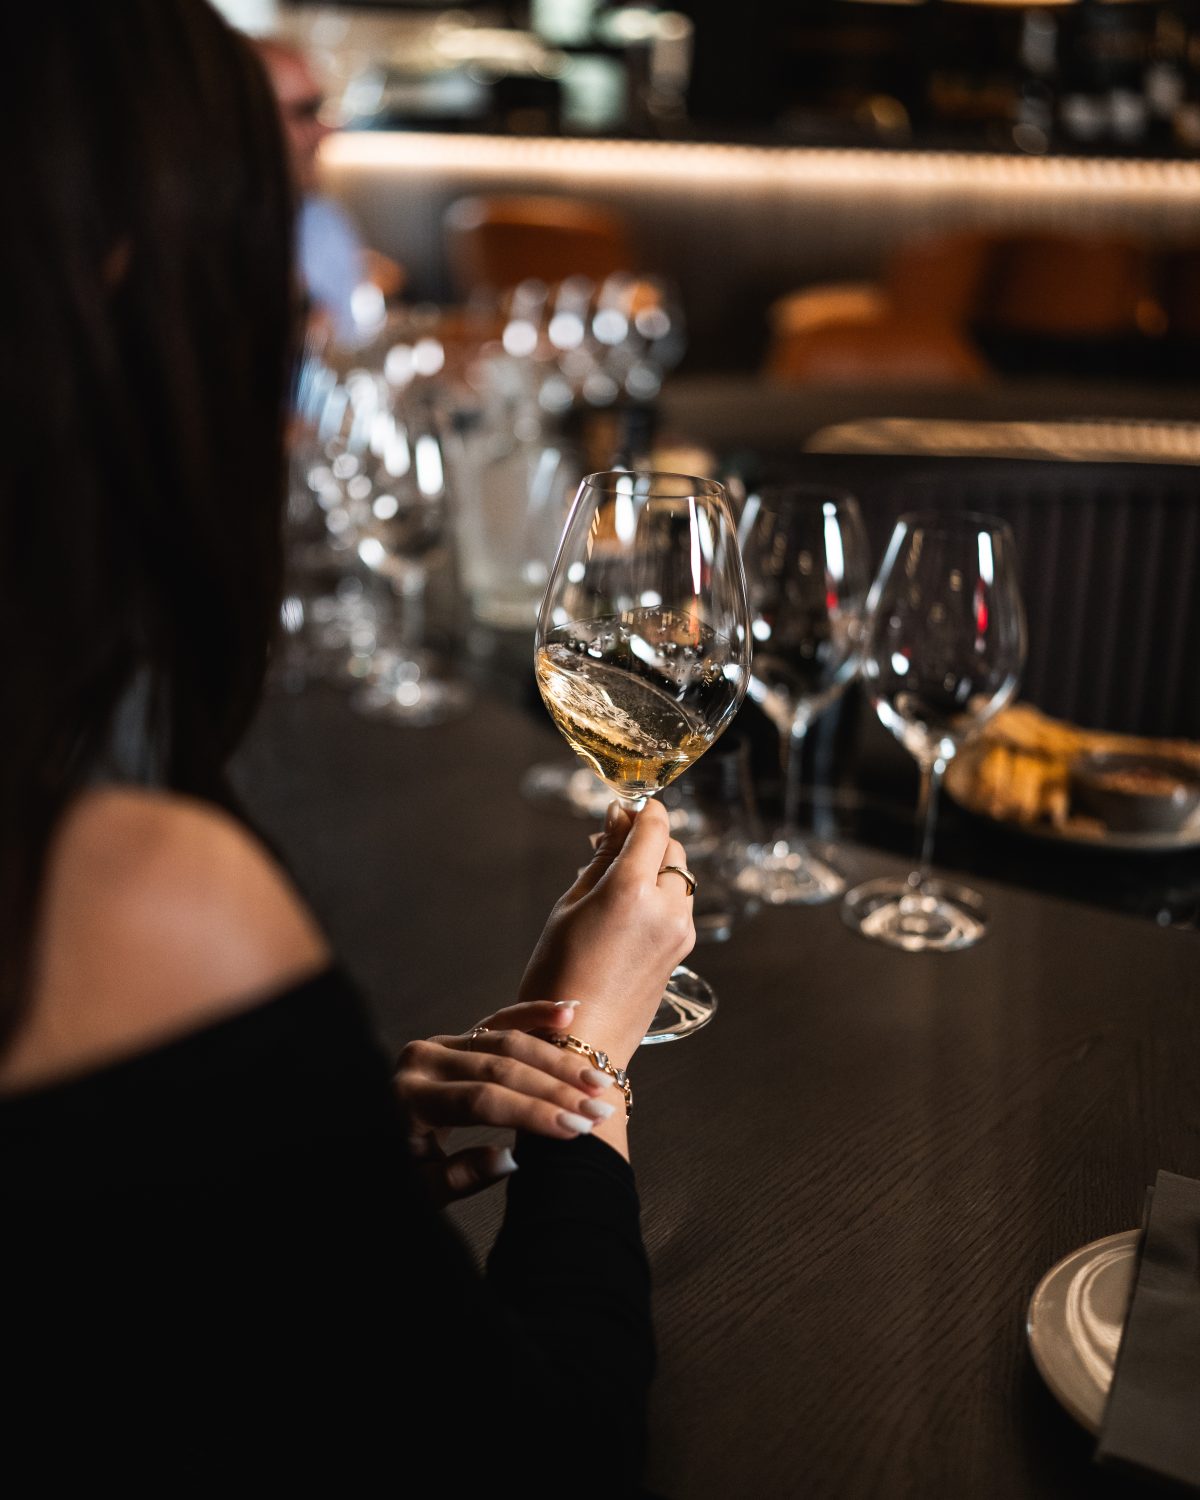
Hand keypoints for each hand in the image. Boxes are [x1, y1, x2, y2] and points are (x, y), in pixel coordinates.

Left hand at [394, 998, 622, 1205]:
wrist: (365, 1140)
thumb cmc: (396, 1173)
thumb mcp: (418, 1190)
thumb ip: (459, 1177)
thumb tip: (512, 1159)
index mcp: (409, 1099)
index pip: (483, 1100)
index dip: (533, 1113)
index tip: (577, 1129)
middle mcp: (423, 1061)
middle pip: (501, 1066)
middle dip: (556, 1088)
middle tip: (599, 1109)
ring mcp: (440, 1044)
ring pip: (506, 1041)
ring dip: (556, 1058)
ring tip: (597, 1079)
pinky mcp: (455, 1039)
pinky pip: (499, 1021)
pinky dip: (534, 1014)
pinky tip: (569, 1013)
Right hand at [517, 798, 694, 1072]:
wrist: (580, 1044)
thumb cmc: (558, 976)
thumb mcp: (569, 908)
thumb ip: (600, 859)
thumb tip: (616, 818)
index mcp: (631, 890)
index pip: (654, 828)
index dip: (642, 811)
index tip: (625, 808)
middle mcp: (665, 908)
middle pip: (672, 850)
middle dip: (648, 840)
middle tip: (610, 845)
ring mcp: (679, 932)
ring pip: (680, 879)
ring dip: (656, 869)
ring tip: (615, 882)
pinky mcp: (682, 952)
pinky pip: (678, 907)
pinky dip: (661, 896)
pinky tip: (627, 910)